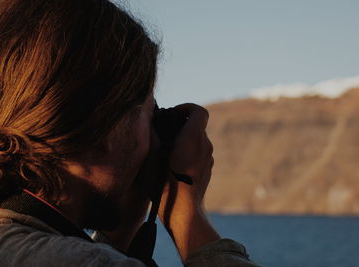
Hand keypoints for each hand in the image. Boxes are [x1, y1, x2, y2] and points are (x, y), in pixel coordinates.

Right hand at [158, 103, 219, 261]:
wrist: (183, 211)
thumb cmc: (165, 184)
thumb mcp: (151, 157)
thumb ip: (151, 134)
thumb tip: (149, 120)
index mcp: (194, 138)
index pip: (199, 111)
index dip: (186, 107)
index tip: (172, 114)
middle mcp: (205, 146)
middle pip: (197, 126)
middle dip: (181, 125)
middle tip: (164, 133)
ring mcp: (208, 159)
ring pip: (198, 141)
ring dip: (184, 140)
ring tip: (166, 151)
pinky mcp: (207, 170)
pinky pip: (199, 154)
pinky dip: (188, 153)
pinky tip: (173, 166)